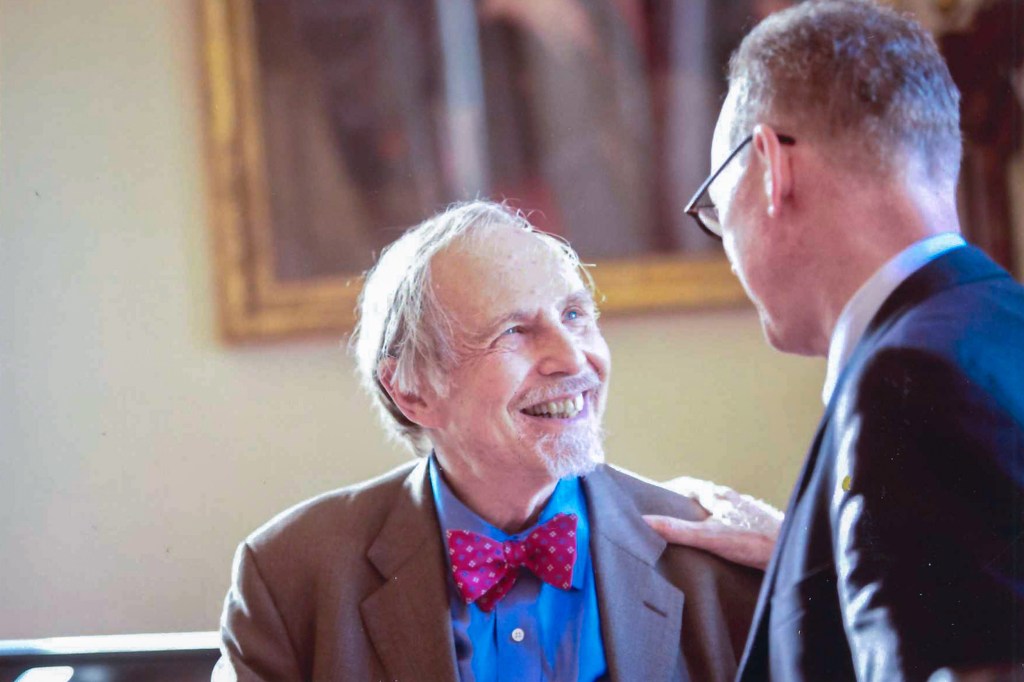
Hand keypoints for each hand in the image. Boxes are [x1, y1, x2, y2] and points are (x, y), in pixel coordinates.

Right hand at [644, 476, 783, 570]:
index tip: (655, 495)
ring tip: (692, 529)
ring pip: (720, 508)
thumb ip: (677, 530)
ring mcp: (747, 512)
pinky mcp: (758, 526)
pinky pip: (733, 520)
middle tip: (669, 513)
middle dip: (685, 502)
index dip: (671, 488)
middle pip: (703, 495)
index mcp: (719, 496)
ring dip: (704, 514)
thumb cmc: (755, 542)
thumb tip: (646, 521)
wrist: (793, 551)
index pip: (689, 484)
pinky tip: (721, 542)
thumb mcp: (710, 537)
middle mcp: (733, 499)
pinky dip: (720, 526)